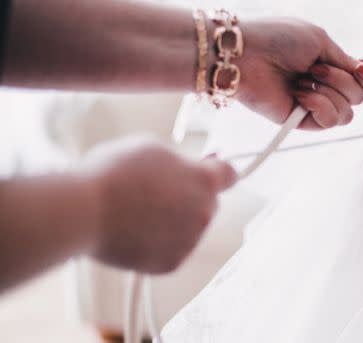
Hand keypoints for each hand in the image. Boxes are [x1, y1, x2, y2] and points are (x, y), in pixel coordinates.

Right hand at [81, 137, 236, 273]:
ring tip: (138, 212)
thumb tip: (184, 167)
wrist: (84, 213)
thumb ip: (179, 160)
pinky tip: (135, 232)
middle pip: (207, 202)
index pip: (229, 174)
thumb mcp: (151, 148)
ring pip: (189, 228)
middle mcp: (204, 213)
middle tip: (157, 193)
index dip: (217, 171)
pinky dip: (158, 243)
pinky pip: (172, 249)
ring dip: (173, 221)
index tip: (211, 171)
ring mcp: (189, 241)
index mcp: (205, 181)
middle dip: (190, 197)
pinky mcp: (171, 263)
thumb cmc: (113, 175)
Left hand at [235, 17, 362, 128]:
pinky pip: (329, 121)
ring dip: (330, 92)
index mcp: (330, 64)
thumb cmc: (277, 38)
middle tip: (313, 68)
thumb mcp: (321, 41)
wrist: (245, 54)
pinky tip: (300, 95)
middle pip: (359, 97)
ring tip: (303, 81)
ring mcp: (313, 103)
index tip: (362, 68)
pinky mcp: (300, 120)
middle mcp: (324, 86)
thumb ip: (346, 61)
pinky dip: (319, 105)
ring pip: (348, 112)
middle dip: (341, 80)